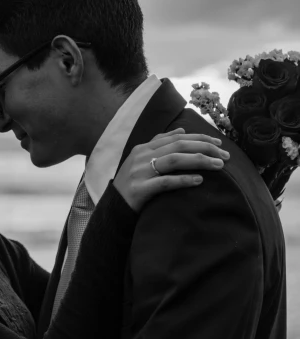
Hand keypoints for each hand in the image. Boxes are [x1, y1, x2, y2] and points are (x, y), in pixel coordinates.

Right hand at [113, 128, 228, 211]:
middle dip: (204, 148)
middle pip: (178, 146)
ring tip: (218, 166)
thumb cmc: (132, 185)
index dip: (199, 138)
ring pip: (174, 160)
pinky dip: (183, 180)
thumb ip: (159, 144)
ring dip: (199, 161)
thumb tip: (181, 131)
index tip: (219, 144)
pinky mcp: (139, 190)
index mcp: (143, 148)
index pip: (176, 138)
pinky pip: (165, 182)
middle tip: (225, 156)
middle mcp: (141, 156)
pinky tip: (199, 180)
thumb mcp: (142, 160)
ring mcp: (139, 172)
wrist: (112, 208)